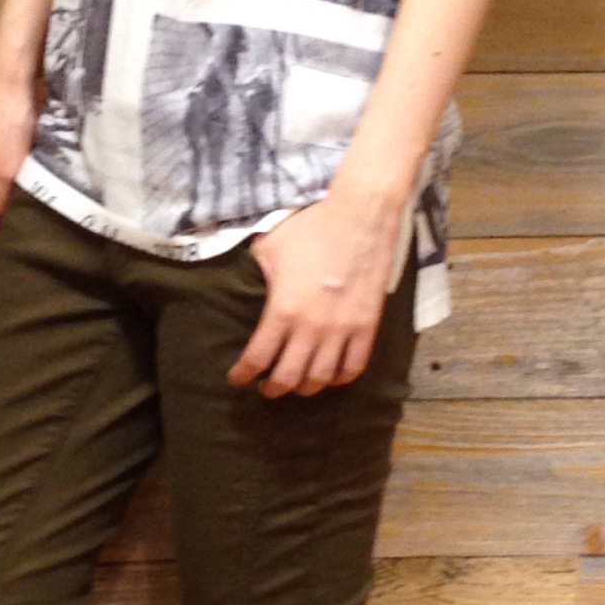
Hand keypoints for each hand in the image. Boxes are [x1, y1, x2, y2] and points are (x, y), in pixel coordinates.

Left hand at [228, 187, 401, 397]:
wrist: (362, 216)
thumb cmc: (313, 226)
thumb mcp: (270, 246)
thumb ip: (256, 273)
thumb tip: (246, 281)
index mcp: (283, 309)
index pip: (257, 358)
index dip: (243, 374)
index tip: (236, 379)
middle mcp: (312, 327)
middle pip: (288, 378)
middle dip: (272, 388)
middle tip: (265, 388)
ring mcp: (343, 330)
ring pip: (321, 379)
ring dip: (305, 387)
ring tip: (296, 384)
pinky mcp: (367, 326)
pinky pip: (354, 367)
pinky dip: (339, 378)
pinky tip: (330, 375)